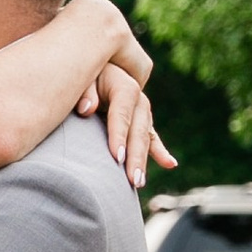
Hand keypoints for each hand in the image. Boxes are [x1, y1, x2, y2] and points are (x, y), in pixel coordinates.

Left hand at [84, 64, 177, 189]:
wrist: (91, 69)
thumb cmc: (81, 75)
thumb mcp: (82, 77)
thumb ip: (84, 90)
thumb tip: (87, 109)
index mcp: (123, 84)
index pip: (122, 112)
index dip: (120, 135)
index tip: (116, 157)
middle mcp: (137, 98)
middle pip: (138, 129)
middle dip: (135, 156)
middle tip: (132, 180)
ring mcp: (141, 110)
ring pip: (145, 137)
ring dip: (142, 160)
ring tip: (138, 182)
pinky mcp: (141, 120)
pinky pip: (151, 137)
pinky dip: (159, 151)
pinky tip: (170, 164)